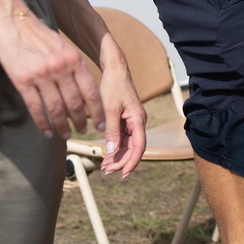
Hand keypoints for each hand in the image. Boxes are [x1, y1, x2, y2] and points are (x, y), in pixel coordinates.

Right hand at [0, 10, 104, 138]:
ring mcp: (41, 76)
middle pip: (74, 103)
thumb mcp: (64, 47)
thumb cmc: (39, 35)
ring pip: (56, 109)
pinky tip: (47, 131)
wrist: (12, 22)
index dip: (97, 111)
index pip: (91, 91)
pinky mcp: (23, 81)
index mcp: (74, 60)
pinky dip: (43, 123)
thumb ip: (73, 66)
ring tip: (65, 135)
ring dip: (62, 125)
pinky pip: (36, 108)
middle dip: (79, 121)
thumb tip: (83, 90)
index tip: (101, 124)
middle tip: (82, 132)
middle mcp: (60, 69)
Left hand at [96, 38, 147, 177]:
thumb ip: (111, 131)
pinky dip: (114, 147)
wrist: (114, 70)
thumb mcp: (110, 109)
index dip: (132, 162)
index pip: (139, 147)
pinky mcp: (125, 120)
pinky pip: (122, 138)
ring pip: (127, 145)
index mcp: (138, 119)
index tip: (123, 173)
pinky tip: (105, 154)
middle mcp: (138, 122)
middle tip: (106, 171)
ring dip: (117, 156)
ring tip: (103, 166)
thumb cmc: (114, 86)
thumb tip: (111, 151)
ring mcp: (132, 122)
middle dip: (121, 161)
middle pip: (133, 149)